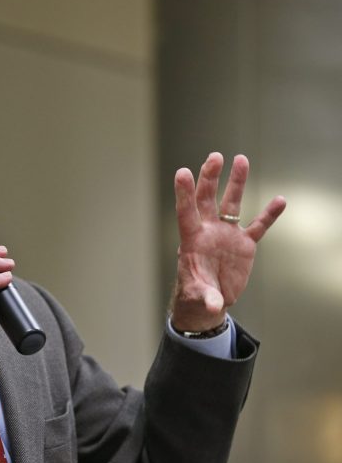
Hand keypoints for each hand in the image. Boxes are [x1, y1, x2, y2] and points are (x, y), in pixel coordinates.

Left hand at [170, 152, 285, 331]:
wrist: (210, 299)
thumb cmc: (196, 294)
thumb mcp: (199, 297)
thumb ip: (206, 297)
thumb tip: (214, 306)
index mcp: (192, 240)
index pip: (186, 212)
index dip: (184, 193)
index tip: (183, 172)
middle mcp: (208, 231)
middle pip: (207, 199)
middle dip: (210, 177)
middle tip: (215, 156)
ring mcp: (227, 235)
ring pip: (232, 204)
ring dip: (236, 182)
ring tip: (241, 159)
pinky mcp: (244, 244)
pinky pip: (258, 226)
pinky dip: (269, 214)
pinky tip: (280, 200)